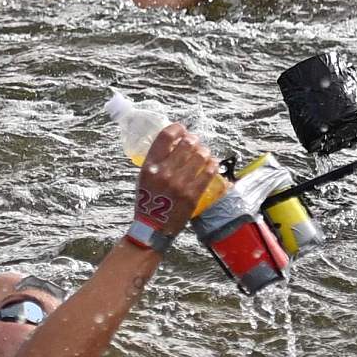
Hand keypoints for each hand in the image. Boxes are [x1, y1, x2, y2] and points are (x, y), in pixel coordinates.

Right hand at [135, 124, 220, 239]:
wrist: (153, 227)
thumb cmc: (148, 202)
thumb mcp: (144, 178)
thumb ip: (157, 162)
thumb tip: (175, 144)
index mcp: (150, 166)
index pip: (166, 136)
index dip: (177, 128)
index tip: (182, 130)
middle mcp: (165, 172)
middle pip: (187, 143)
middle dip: (194, 140)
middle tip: (195, 143)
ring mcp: (180, 183)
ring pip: (201, 155)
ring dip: (204, 152)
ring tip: (204, 154)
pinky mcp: (193, 194)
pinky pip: (208, 172)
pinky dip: (212, 164)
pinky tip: (211, 164)